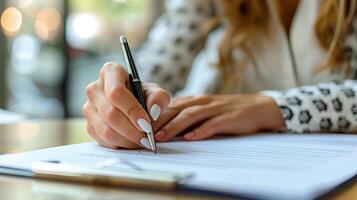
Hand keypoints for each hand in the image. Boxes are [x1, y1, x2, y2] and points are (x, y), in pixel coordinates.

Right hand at [82, 62, 169, 148]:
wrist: (136, 106)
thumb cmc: (145, 96)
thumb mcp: (156, 93)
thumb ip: (159, 98)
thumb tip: (153, 111)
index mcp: (111, 72)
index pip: (116, 92)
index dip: (132, 110)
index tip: (146, 124)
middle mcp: (95, 88)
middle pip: (110, 114)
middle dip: (132, 130)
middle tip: (147, 138)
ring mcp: (89, 107)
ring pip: (105, 130)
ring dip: (127, 141)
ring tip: (142, 142)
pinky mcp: (89, 125)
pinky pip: (102, 140)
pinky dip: (119, 145)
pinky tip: (131, 142)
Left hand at [153, 94, 285, 140]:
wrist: (257, 107)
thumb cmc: (227, 111)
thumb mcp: (204, 111)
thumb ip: (187, 117)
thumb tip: (165, 128)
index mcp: (194, 100)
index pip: (169, 106)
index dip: (153, 115)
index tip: (139, 126)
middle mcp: (202, 101)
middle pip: (176, 109)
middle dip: (158, 121)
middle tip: (143, 133)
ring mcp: (215, 108)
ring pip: (190, 115)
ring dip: (174, 126)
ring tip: (161, 137)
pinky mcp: (228, 117)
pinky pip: (212, 124)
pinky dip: (200, 131)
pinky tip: (190, 138)